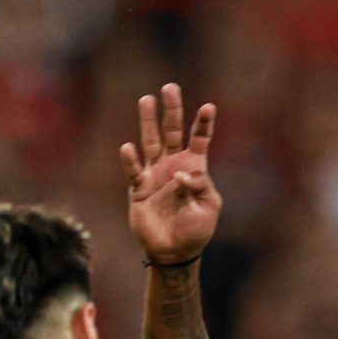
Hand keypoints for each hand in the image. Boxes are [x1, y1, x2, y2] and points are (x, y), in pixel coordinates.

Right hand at [122, 83, 220, 265]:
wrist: (175, 250)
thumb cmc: (196, 229)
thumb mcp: (209, 207)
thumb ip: (201, 186)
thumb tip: (182, 173)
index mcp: (194, 167)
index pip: (199, 140)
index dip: (203, 124)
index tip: (209, 106)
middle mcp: (173, 165)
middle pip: (172, 132)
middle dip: (171, 111)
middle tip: (170, 87)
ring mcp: (154, 174)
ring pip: (151, 142)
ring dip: (148, 122)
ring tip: (146, 99)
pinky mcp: (139, 188)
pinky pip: (134, 171)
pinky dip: (131, 161)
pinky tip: (128, 147)